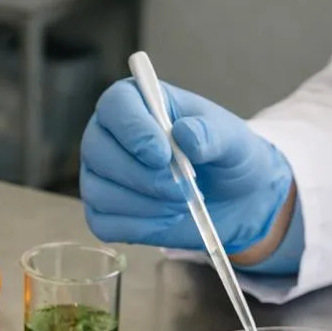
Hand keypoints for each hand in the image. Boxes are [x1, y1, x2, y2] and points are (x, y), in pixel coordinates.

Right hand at [80, 79, 294, 251]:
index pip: (114, 105)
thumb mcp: (233, 140)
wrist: (234, 199)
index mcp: (138, 104)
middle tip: (181, 187)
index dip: (133, 130)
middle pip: (97, 151)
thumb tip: (184, 134)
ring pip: (99, 192)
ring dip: (145, 204)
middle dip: (141, 176)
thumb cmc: (226, 158)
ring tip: (180, 202)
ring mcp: (100, 176)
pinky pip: (105, 223)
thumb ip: (212, 133)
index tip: (162, 154)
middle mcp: (109, 136)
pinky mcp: (102, 213)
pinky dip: (140, 226)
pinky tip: (166, 218)